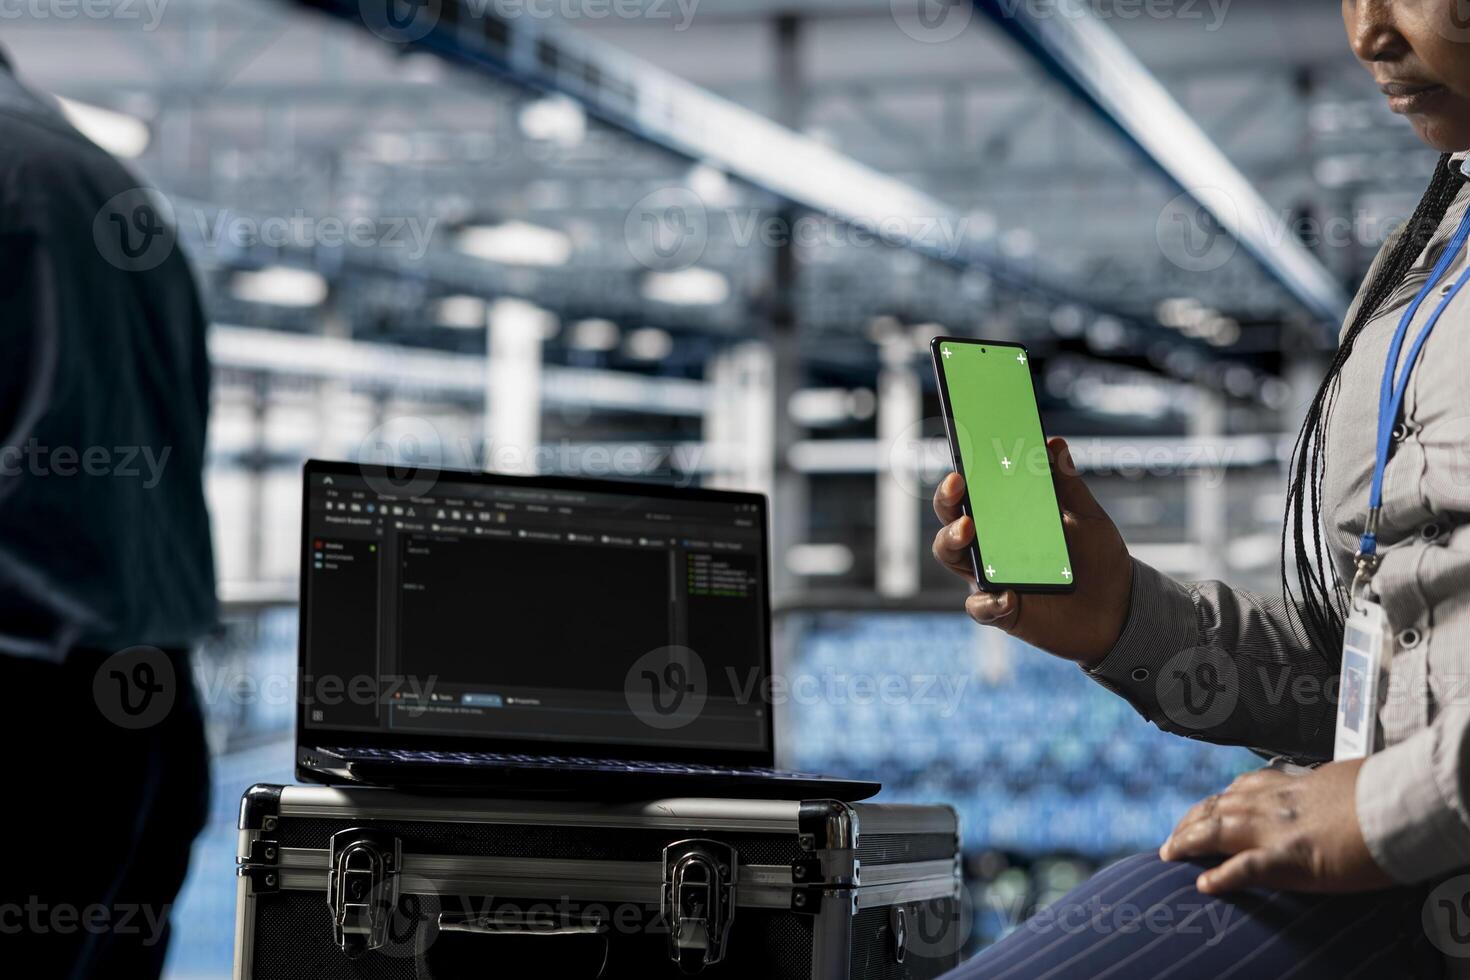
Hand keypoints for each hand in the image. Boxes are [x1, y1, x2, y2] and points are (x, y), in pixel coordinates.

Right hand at [931, 437, 1131, 666]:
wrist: (1119, 607)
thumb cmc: (1097, 558)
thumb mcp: (1086, 516)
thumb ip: (1067, 484)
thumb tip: (1052, 443)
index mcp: (1005, 520)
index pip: (971, 494)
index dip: (958, 477)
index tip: (960, 460)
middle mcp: (990, 546)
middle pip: (951, 519)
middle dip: (946, 500)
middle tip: (956, 485)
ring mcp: (992, 578)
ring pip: (951, 556)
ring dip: (951, 540)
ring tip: (968, 530)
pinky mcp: (1002, 611)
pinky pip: (981, 607)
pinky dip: (989, 602)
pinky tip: (1010, 596)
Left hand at [1160, 760, 1393, 894]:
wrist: (1395, 802)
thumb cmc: (1378, 792)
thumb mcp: (1339, 781)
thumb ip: (1318, 787)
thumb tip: (1320, 787)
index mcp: (1287, 786)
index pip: (1238, 790)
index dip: (1215, 803)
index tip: (1201, 812)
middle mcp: (1272, 803)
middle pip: (1215, 808)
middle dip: (1189, 822)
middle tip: (1172, 839)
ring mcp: (1275, 830)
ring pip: (1216, 830)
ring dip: (1188, 842)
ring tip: (1169, 854)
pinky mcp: (1288, 857)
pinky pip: (1244, 868)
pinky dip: (1221, 877)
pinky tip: (1204, 886)